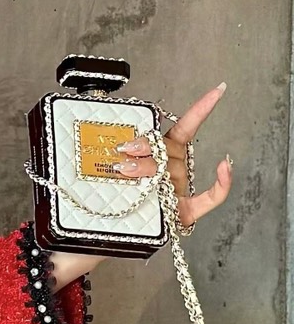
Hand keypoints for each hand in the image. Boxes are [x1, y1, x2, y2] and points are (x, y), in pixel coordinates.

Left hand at [112, 80, 232, 234]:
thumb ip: (119, 153)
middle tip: (124, 152)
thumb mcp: (111, 168)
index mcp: (162, 157)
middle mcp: (174, 171)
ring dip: (152, 167)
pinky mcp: (184, 213)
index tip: (218, 90)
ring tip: (126, 171)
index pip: (185, 128)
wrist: (100, 233)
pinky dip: (221, 183)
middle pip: (169, 151)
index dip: (201, 109)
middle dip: (146, 149)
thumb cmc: (107, 199)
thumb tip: (120, 144)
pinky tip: (223, 167)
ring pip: (175, 170)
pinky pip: (210, 198)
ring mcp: (180, 191)